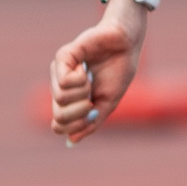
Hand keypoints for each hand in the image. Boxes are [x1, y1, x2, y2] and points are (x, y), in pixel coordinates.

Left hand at [49, 2, 146, 142]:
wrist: (128, 44)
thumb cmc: (119, 71)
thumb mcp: (107, 104)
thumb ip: (91, 123)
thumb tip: (70, 142)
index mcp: (69, 100)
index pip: (58, 125)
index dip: (78, 125)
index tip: (94, 112)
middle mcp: (59, 86)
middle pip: (59, 116)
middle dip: (81, 112)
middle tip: (92, 98)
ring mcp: (58, 71)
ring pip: (61, 98)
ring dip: (83, 92)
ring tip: (90, 78)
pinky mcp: (62, 57)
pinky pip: (64, 82)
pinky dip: (80, 80)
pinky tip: (85, 68)